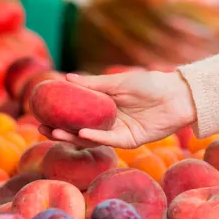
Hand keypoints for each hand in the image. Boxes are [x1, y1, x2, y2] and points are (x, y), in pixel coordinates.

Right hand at [39, 71, 196, 148]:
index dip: (59, 113)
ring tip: (54, 131)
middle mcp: (109, 121)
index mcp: (105, 105)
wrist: (178, 95)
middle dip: (59, 129)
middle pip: (79, 128)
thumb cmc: (151, 84)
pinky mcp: (130, 141)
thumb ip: (94, 83)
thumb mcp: (119, 82)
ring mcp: (118, 132)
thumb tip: (66, 77)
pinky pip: (110, 141)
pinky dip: (96, 138)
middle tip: (41, 126)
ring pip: (91, 138)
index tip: (40, 111)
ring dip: (72, 136)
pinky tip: (82, 133)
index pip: (77, 112)